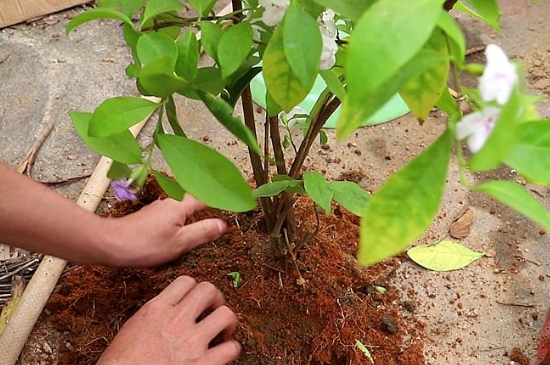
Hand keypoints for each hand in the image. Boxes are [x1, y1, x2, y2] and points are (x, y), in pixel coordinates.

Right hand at [97, 276, 240, 364]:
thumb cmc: (120, 363)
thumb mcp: (132, 328)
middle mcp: (176, 320)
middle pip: (208, 290)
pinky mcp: (202, 364)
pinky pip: (230, 348)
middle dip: (216, 298)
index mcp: (156, 309)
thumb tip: (168, 311)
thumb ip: (154, 315)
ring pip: (225, 314)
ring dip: (227, 321)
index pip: (185, 282)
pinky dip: (232, 349)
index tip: (196, 299)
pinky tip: (226, 352)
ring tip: (224, 329)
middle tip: (215, 309)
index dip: (194, 288)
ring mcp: (191, 341)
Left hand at [105, 194, 226, 266]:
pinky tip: (185, 222)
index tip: (237, 198)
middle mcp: (170, 201)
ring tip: (211, 209)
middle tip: (228, 199)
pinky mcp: (151, 216)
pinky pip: (174, 210)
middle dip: (212, 197)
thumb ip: (203, 232)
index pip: (208, 198)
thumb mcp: (179, 243)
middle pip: (196, 197)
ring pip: (184, 203)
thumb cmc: (143, 245)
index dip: (223, 198)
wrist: (110, 244)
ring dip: (197, 204)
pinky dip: (184, 213)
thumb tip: (223, 224)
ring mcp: (159, 207)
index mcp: (180, 206)